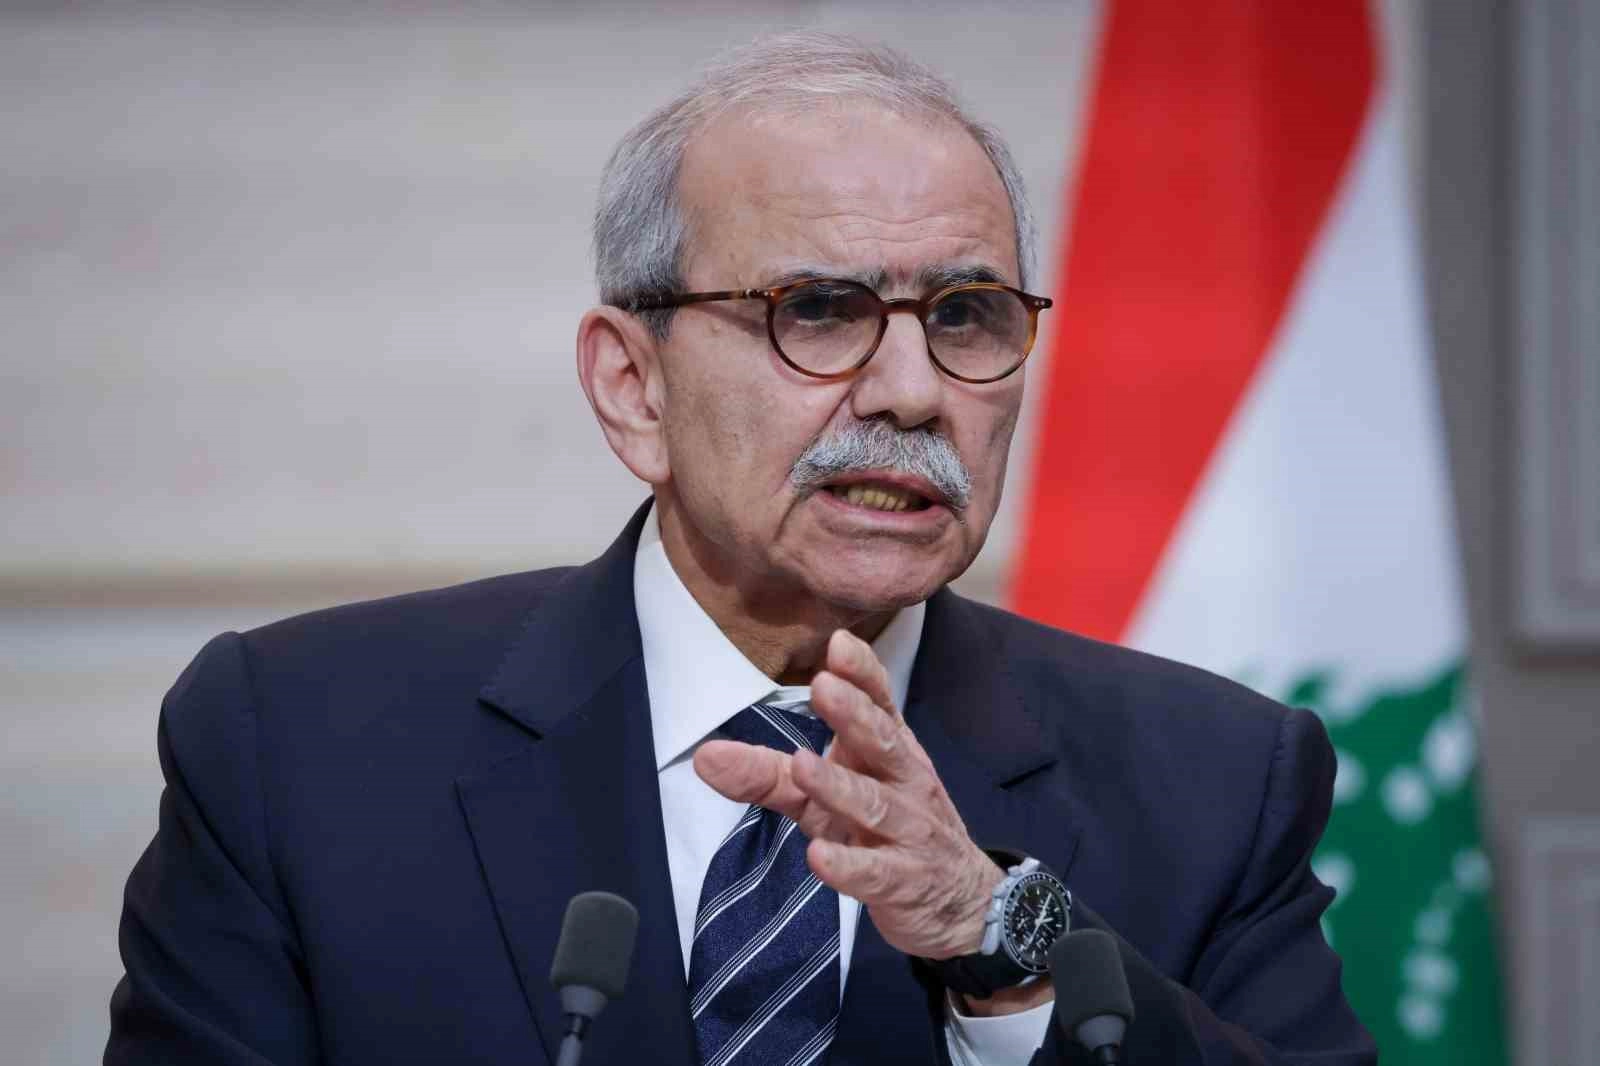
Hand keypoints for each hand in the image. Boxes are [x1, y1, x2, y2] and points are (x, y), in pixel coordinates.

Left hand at [693, 629, 1000, 960]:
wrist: (962, 903)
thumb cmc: (886, 832)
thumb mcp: (826, 800)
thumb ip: (770, 774)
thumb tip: (704, 756)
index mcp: (888, 752)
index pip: (881, 704)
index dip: (863, 674)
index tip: (839, 644)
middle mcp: (905, 783)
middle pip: (883, 743)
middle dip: (854, 714)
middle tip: (822, 685)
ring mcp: (909, 833)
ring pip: (876, 806)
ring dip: (839, 786)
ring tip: (802, 766)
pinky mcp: (903, 882)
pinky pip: (877, 873)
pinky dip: (849, 865)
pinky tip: (820, 857)